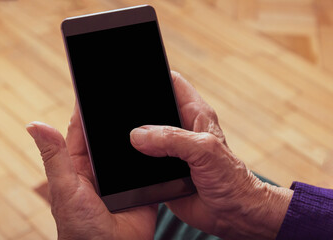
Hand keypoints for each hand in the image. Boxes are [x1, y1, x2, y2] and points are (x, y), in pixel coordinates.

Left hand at [26, 103, 156, 239]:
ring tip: (147, 107)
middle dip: (116, 114)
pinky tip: (161, 135)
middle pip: (108, 133)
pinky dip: (154, 150)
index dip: (85, 107)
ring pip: (130, 145)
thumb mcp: (65, 188)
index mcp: (79, 164)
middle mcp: (101, 167)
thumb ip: (55, 157)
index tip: (91, 86)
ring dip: (137, 131)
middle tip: (126, 91)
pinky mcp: (141, 183)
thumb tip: (35, 125)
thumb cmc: (81, 229)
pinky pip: (148, 162)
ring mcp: (122, 175)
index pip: (80, 127)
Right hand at [130, 72, 292, 239]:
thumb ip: (172, 140)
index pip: (172, 83)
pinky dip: (132, 159)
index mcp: (194, 114)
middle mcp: (180, 129)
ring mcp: (169, 149)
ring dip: (132, 137)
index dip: (154, 76)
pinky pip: (141, 159)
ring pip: (143, 134)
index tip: (132, 76)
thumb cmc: (231, 181)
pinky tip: (123, 160)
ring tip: (116, 136)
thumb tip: (139, 135)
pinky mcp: (161, 169)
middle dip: (136, 109)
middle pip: (152, 108)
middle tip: (118, 111)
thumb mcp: (205, 151)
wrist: (232, 214)